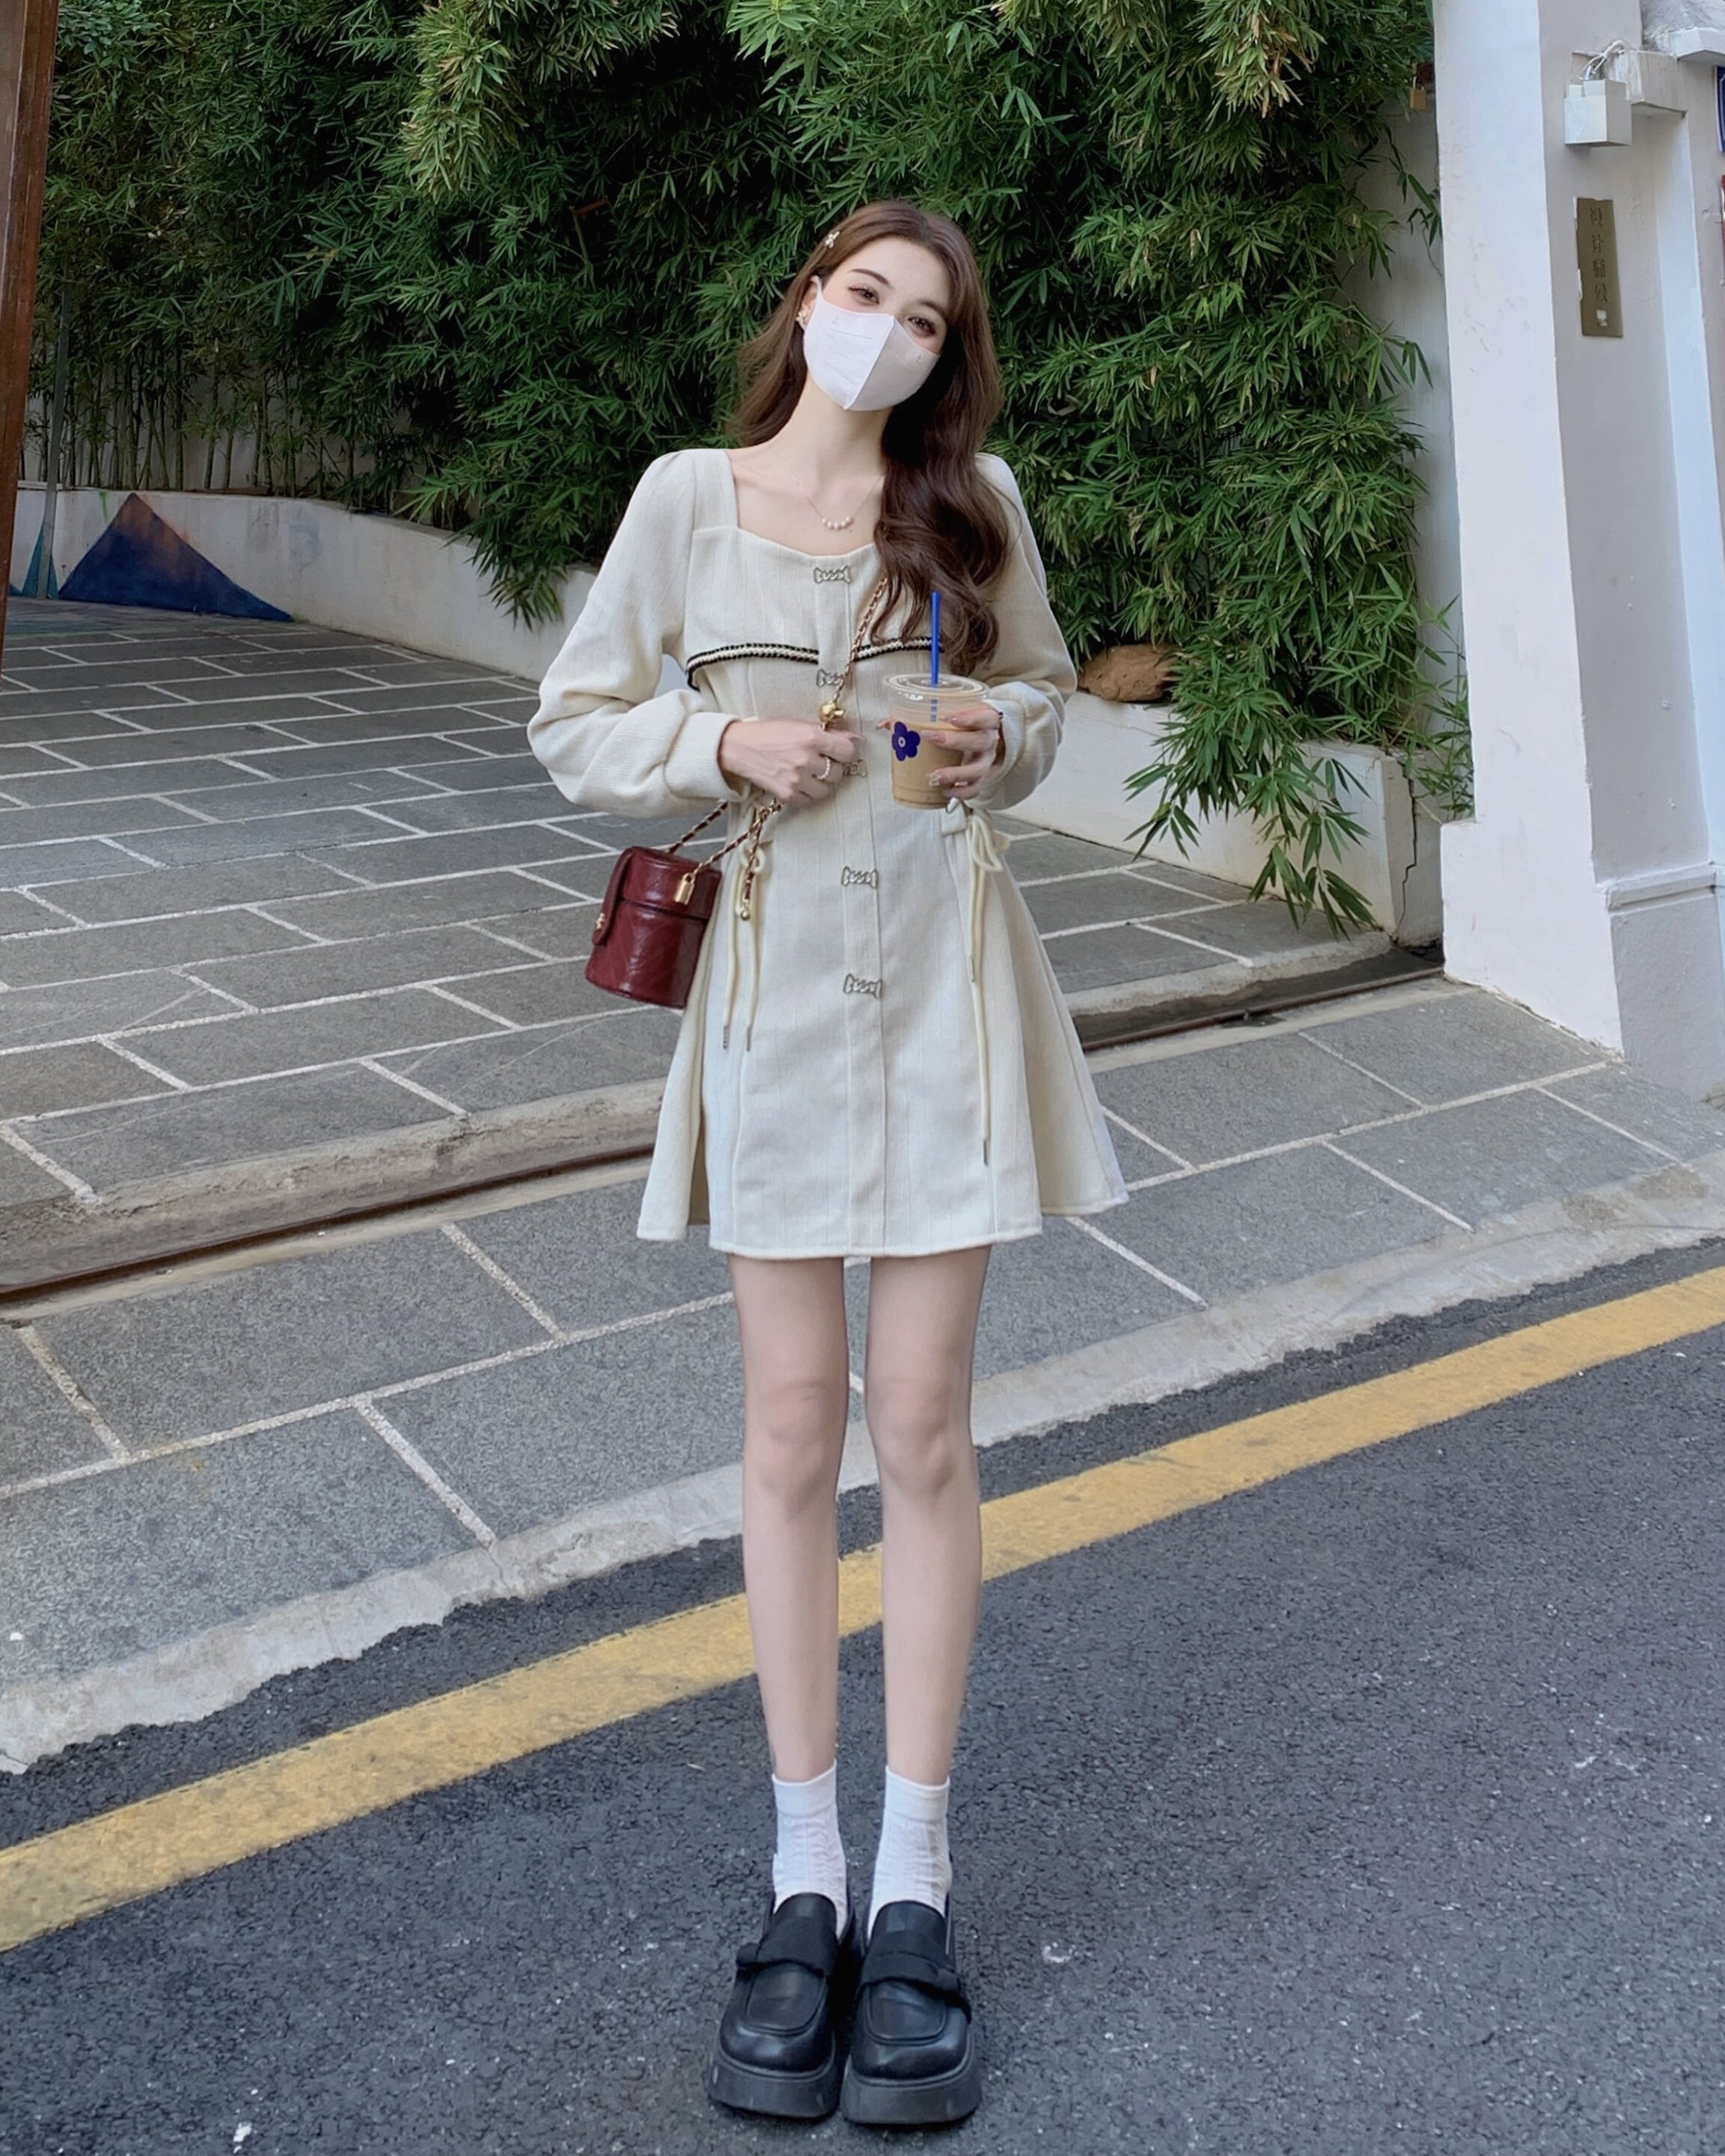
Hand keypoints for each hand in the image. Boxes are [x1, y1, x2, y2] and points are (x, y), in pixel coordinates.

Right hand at [718, 718, 860, 804]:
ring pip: (826, 790)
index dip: (845, 753)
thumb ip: (828, 733)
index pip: (847, 752)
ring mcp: (796, 779)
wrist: (738, 747)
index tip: (839, 753)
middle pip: (838, 773)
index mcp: (811, 737)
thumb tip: (854, 739)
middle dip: (832, 768)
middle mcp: (805, 759)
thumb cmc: (768, 733)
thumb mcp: (799, 725)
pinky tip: (798, 784)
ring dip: (821, 784)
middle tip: (819, 762)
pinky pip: (809, 801)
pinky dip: (806, 795)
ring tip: (809, 774)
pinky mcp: (787, 794)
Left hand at [879, 701, 1003, 801]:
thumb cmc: (965, 723)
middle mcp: (988, 740)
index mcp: (986, 720)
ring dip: (956, 774)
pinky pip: (975, 788)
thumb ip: (920, 715)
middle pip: (979, 741)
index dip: (969, 717)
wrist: (985, 736)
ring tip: (935, 776)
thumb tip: (885, 724)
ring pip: (977, 769)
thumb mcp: (952, 713)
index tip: (948, 717)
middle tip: (932, 738)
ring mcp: (986, 760)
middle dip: (954, 741)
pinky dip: (961, 793)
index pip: (984, 717)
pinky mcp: (981, 777)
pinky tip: (946, 792)